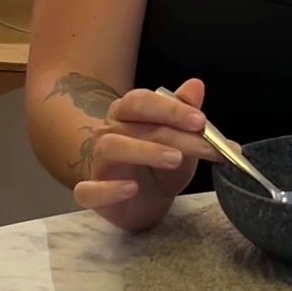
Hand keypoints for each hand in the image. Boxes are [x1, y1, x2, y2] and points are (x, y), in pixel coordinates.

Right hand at [72, 77, 228, 229]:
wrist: (143, 205)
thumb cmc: (159, 167)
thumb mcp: (181, 141)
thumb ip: (186, 114)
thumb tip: (196, 85)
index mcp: (127, 114)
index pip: (142, 100)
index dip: (171, 108)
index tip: (200, 121)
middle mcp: (108, 132)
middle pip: (131, 122)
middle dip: (170, 130)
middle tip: (202, 145)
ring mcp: (97, 163)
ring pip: (111, 147)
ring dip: (145, 151)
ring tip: (176, 160)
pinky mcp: (91, 194)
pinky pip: (89, 190)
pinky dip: (109, 189)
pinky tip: (132, 188)